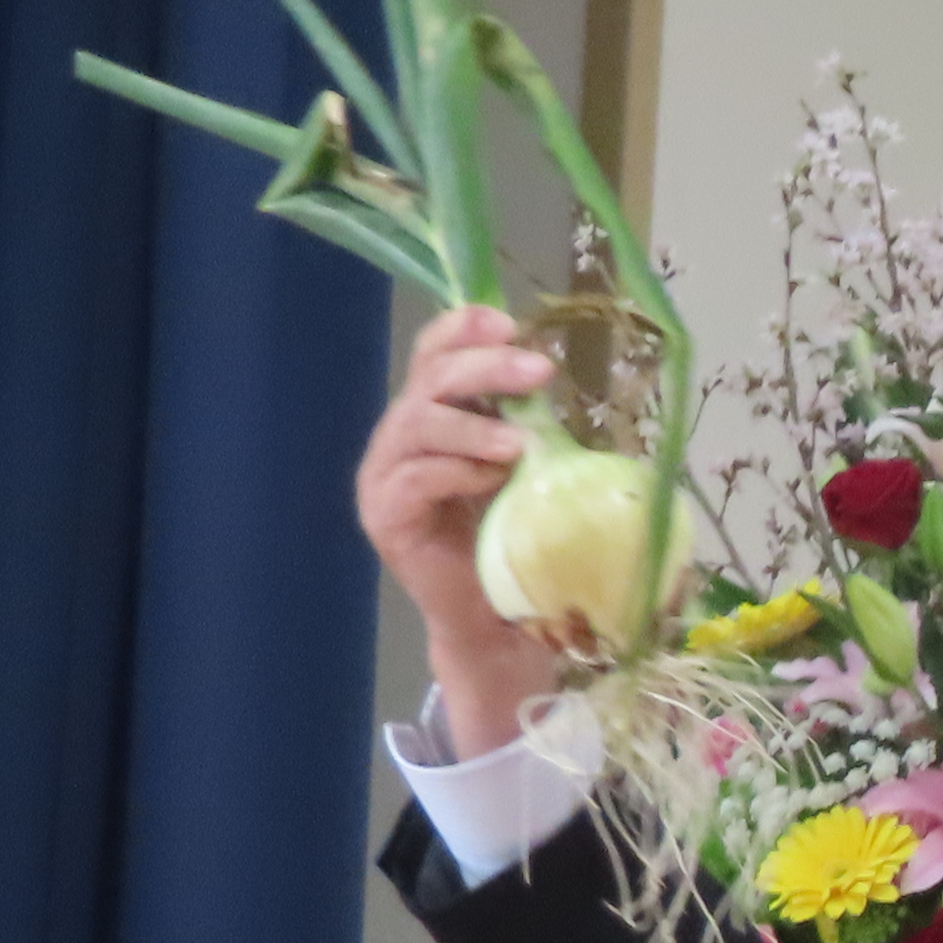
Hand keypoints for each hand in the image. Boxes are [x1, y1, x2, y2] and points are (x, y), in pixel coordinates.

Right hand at [357, 304, 556, 765]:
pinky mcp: (384, 517)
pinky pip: (415, 479)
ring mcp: (385, 477)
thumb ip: (528, 424)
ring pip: (417, 425)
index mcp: (432, 416)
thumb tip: (557, 375)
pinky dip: (457, 471)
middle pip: (429, 381)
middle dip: (483, 368)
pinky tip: (493, 479)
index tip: (507, 322)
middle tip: (538, 371)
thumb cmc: (515, 539)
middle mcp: (400, 438)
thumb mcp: (529, 470)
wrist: (494, 620)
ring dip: (473, 426)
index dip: (463, 330)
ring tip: (520, 443)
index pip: (434, 354)